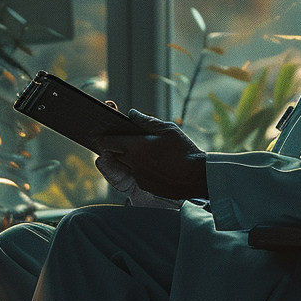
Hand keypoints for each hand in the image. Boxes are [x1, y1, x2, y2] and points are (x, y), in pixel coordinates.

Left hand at [93, 109, 207, 198]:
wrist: (197, 177)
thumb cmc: (184, 150)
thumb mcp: (167, 129)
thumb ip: (146, 121)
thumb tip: (131, 114)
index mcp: (136, 147)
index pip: (108, 142)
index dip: (104, 137)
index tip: (103, 133)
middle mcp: (133, 163)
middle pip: (116, 154)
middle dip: (119, 147)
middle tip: (130, 140)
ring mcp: (139, 176)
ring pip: (128, 165)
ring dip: (132, 158)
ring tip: (148, 152)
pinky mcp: (146, 186)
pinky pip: (138, 175)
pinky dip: (142, 169)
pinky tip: (156, 164)